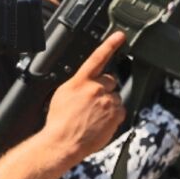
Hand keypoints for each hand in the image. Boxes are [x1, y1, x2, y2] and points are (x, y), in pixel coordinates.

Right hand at [41, 31, 126, 158]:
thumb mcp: (62, 94)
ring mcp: (107, 102)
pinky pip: (120, 110)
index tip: (120, 35)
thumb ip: (78, 84)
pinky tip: (101, 122)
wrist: (63, 142)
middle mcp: (96, 89)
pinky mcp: (116, 115)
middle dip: (104, 88)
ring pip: (115, 96)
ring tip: (94, 115)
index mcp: (80, 81)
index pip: (97, 57)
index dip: (110, 44)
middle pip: (109, 80)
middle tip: (93, 101)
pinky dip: (113, 115)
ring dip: (108, 103)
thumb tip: (87, 82)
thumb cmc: (59, 121)